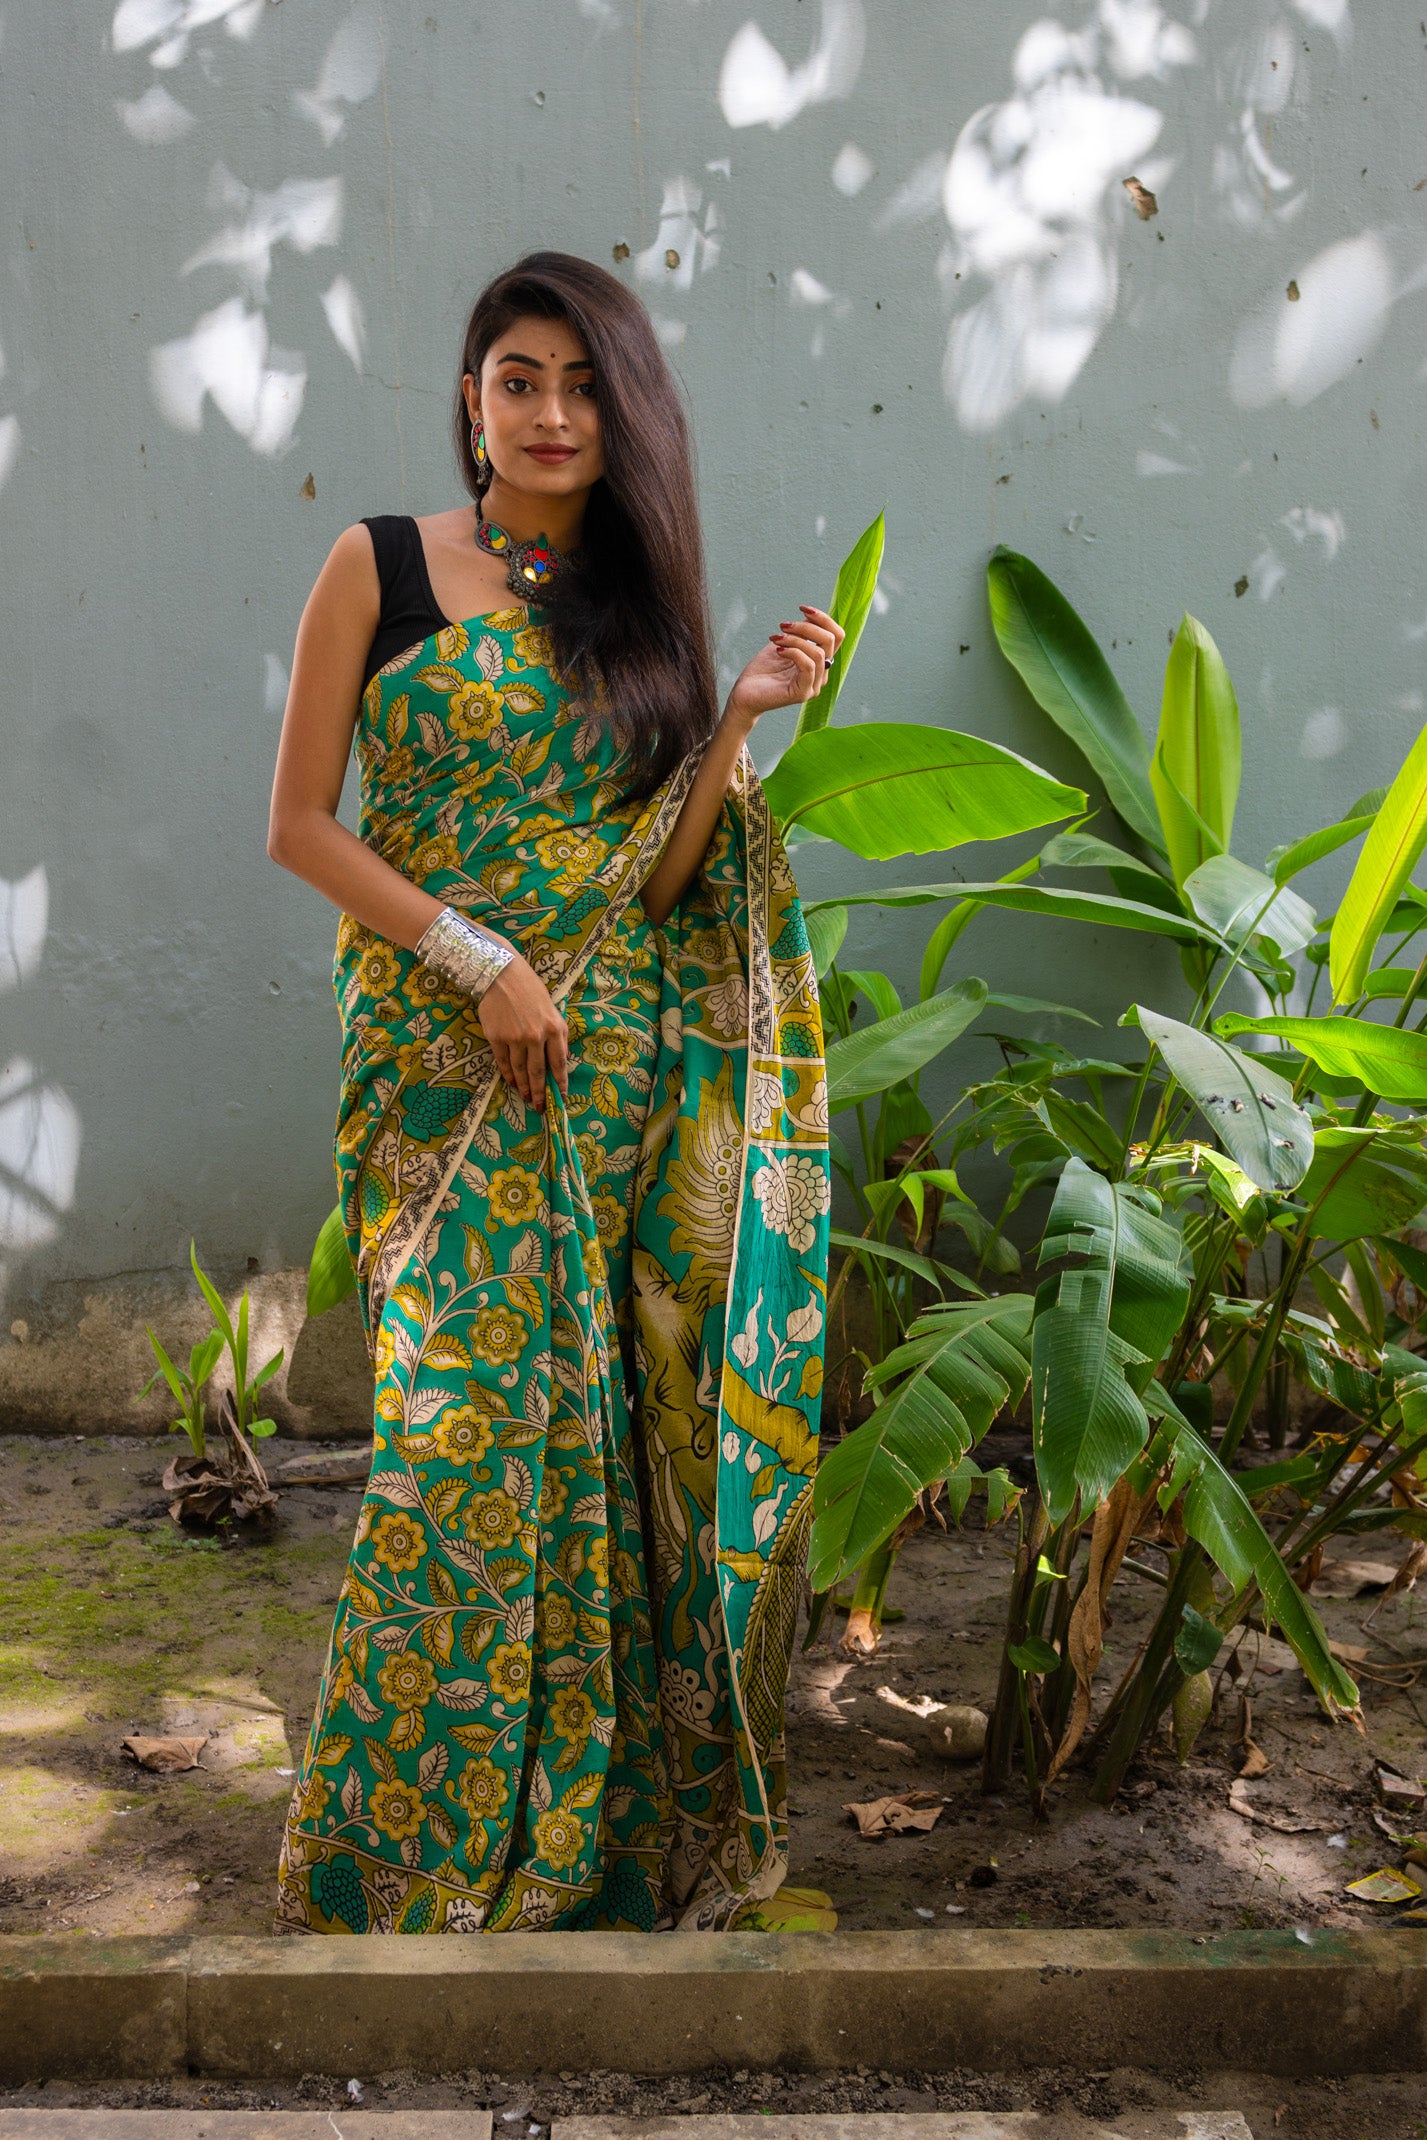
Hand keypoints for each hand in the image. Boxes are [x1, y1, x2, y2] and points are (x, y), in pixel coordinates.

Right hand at [478, 951, 568, 1113]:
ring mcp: (515, 1038)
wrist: (501, 975)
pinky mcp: (496, 1037)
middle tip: (540, 1108)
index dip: (560, 1083)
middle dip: (540, 1093)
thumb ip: (555, 1034)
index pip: (559, 1063)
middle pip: (539, 1072)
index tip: (560, 1097)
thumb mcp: (551, 1010)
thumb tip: (557, 1060)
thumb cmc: (530, 990)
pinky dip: (508, 1074)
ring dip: (524, 1087)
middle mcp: (536, 1036)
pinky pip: (503, 1062)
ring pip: (521, 1070)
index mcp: (554, 1028)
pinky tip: (512, 1082)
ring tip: (526, 1098)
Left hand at [726, 604, 845, 728]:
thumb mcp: (783, 643)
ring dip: (795, 639)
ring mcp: (814, 685)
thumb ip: (800, 633)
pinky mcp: (803, 693)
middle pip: (830, 640)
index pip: (836, 636)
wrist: (744, 694)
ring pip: (818, 652)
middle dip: (806, 626)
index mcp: (819, 662)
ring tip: (775, 638)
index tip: (802, 608)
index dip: (823, 618)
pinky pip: (808, 666)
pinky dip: (793, 652)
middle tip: (783, 625)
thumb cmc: (762, 670)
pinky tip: (778, 650)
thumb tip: (811, 617)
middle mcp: (821, 674)